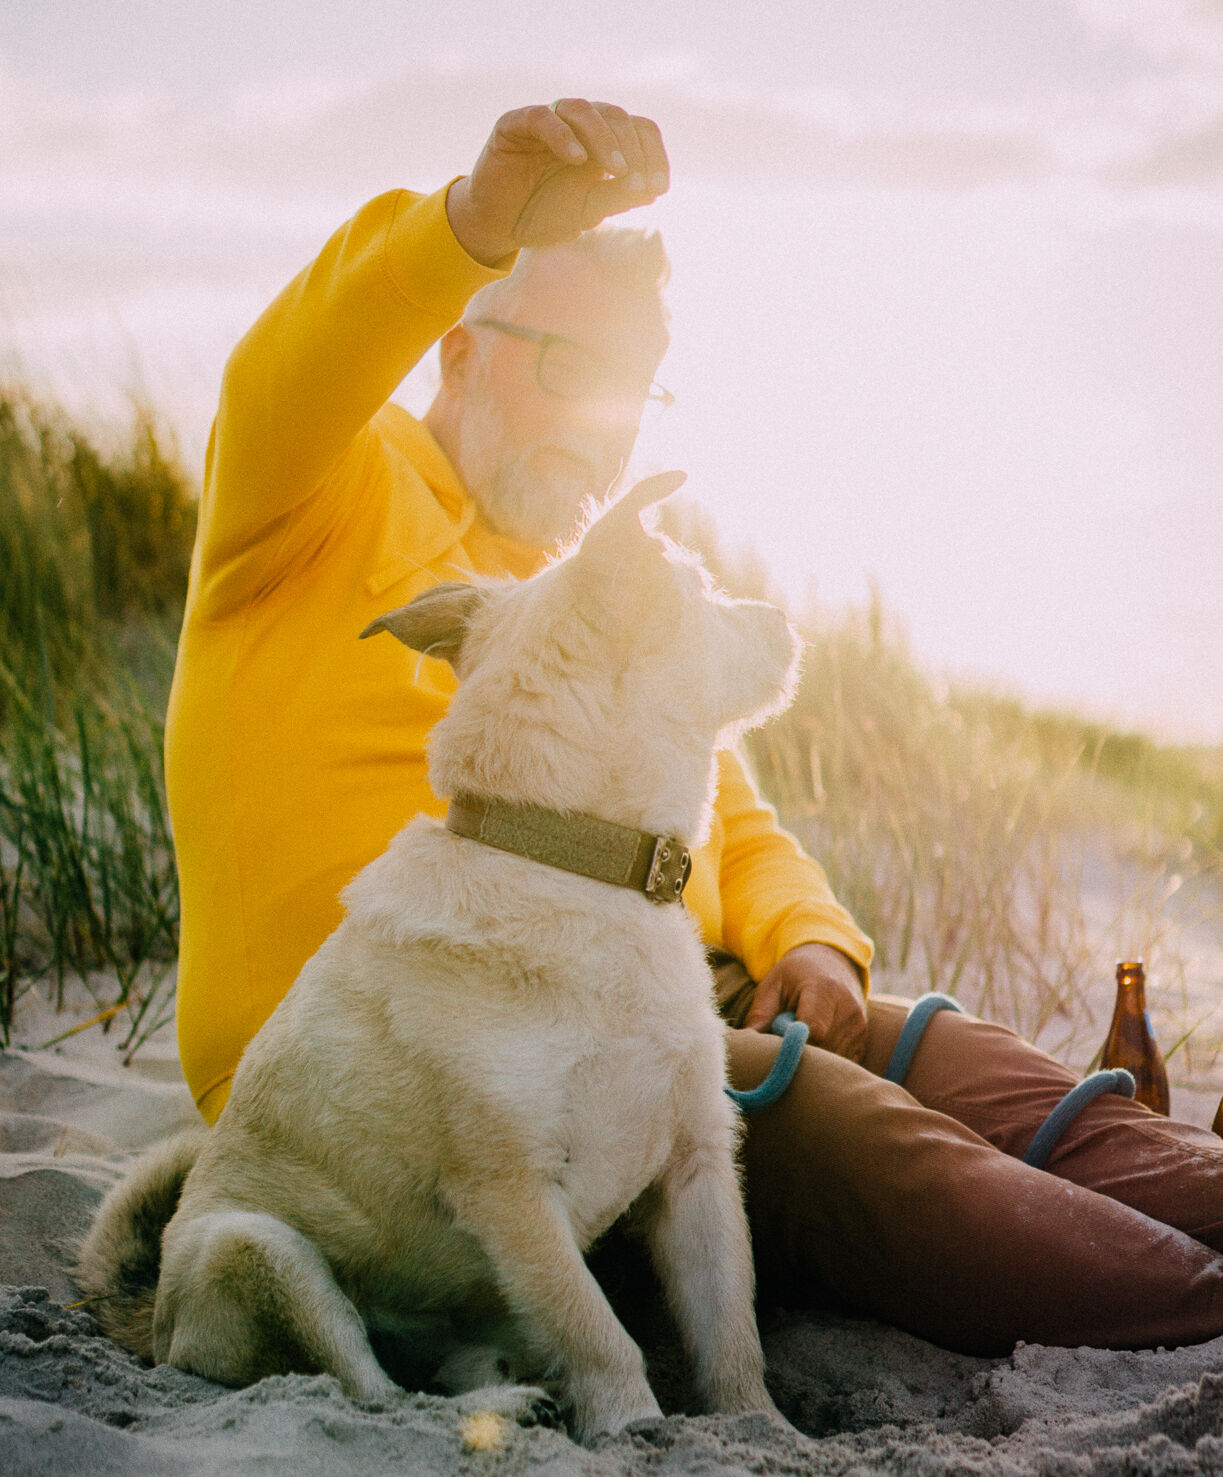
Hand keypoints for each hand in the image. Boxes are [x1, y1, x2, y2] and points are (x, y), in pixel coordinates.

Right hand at [446, 100, 668, 264]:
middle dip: (632, 150)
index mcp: (602, 141)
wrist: (499, 226)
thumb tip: (650, 189)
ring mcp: (548, 121)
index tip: (659, 188)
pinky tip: (578, 160)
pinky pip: (543, 119)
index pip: (639, 130)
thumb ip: (616, 197)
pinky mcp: (515, 125)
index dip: (654, 154)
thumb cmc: (545, 216)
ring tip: (615, 170)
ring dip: (605, 139)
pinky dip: (563, 136)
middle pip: (617, 117)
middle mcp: (578, 125)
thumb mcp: (587, 211)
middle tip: (635, 182)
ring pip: (584, 111)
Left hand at [742, 943, 867, 1062]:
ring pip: (833, 1063)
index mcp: (824, 990)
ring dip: (812, 1064)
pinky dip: (825, 1066)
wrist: (830, 965)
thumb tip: (748, 1044)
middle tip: (780, 1051)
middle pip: (823, 1052)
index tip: (777, 1047)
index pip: (814, 1031)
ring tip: (797, 1048)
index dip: (794, 1045)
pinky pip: (842, 1066)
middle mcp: (848, 1010)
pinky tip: (812, 1052)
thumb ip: (760, 1014)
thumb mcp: (772, 985)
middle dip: (799, 1058)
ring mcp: (859, 1029)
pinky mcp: (863, 1043)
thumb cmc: (795, 976)